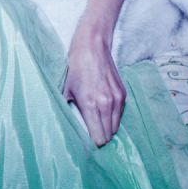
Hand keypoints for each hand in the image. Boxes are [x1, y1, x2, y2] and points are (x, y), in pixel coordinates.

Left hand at [62, 28, 125, 146]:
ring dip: (107, 127)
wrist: (92, 46)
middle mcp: (106, 104)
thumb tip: (66, 127)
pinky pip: (119, 115)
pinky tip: (103, 109)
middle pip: (108, 135)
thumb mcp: (65, 89)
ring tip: (96, 122)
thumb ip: (66, 110)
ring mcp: (117, 99)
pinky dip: (112, 116)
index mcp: (90, 105)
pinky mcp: (122, 93)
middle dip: (100, 136)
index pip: (99, 138)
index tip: (86, 141)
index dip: (92, 142)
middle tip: (90, 133)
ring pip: (115, 127)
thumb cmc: (75, 67)